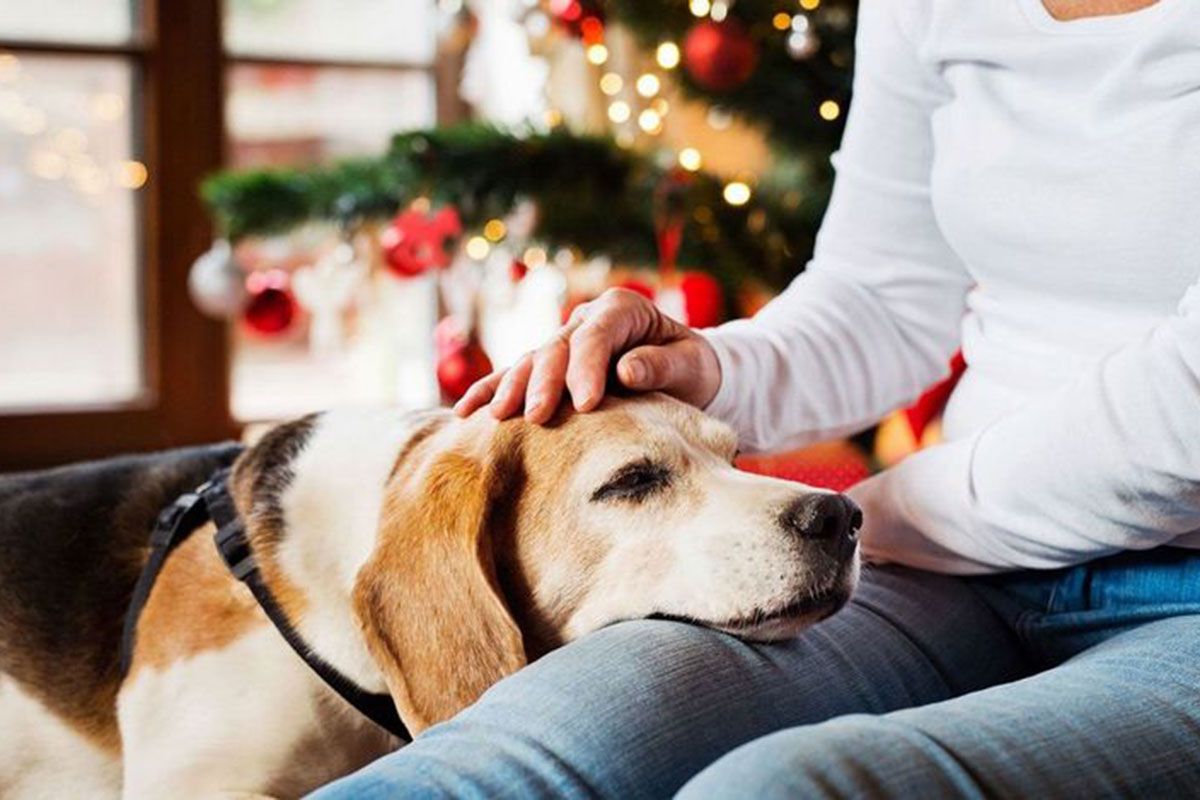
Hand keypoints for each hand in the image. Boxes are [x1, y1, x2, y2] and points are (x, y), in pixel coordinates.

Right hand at [454, 288, 721, 422]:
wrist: (686, 375)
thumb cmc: (692, 369)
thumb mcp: (691, 365)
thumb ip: (663, 366)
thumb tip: (627, 371)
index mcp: (622, 309)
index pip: (596, 336)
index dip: (587, 367)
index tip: (586, 403)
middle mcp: (586, 320)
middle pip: (557, 348)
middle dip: (544, 383)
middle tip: (537, 417)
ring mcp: (564, 342)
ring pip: (531, 362)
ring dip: (511, 389)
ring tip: (495, 418)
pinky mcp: (551, 368)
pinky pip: (516, 378)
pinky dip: (491, 393)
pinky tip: (465, 413)